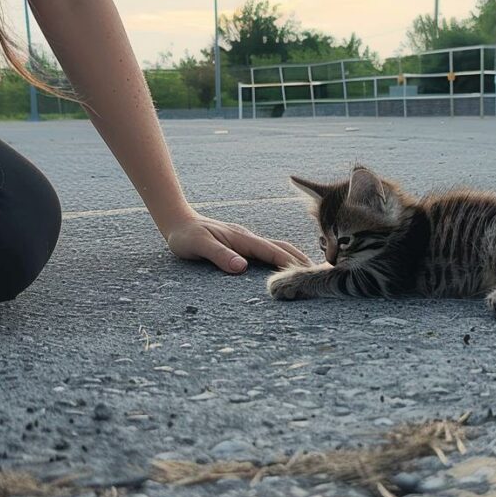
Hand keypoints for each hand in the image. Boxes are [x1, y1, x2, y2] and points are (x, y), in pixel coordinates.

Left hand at [165, 215, 311, 273]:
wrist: (177, 221)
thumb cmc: (186, 236)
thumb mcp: (199, 246)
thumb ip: (220, 256)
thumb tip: (241, 268)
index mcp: (243, 239)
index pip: (273, 252)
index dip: (291, 263)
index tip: (308, 274)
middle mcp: (248, 238)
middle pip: (282, 248)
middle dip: (301, 260)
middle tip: (318, 275)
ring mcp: (246, 241)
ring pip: (277, 248)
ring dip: (293, 258)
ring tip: (308, 273)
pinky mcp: (242, 245)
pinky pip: (267, 252)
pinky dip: (281, 259)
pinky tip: (284, 268)